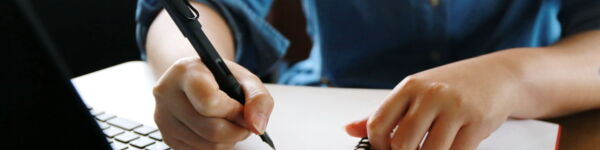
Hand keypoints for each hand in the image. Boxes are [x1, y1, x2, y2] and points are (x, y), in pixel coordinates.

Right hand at [152, 57, 273, 149]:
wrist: (191, 79)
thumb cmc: (217, 77)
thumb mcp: (243, 77)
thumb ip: (258, 98)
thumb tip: (257, 126)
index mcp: (186, 71)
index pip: (209, 101)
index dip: (233, 111)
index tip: (242, 109)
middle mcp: (167, 94)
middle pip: (211, 129)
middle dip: (237, 130)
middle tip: (244, 121)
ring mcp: (164, 118)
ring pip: (208, 145)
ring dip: (229, 140)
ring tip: (230, 122)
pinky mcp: (167, 137)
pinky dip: (216, 145)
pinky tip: (216, 129)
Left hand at [345, 57, 523, 149]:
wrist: (497, 76)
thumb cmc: (451, 85)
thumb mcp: (414, 92)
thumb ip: (384, 113)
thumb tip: (349, 129)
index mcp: (409, 87)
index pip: (377, 123)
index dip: (376, 146)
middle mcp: (430, 94)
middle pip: (401, 142)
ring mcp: (455, 108)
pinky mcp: (477, 122)